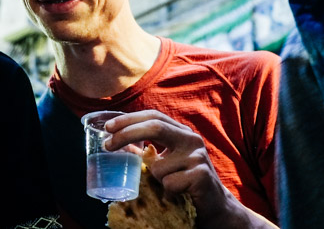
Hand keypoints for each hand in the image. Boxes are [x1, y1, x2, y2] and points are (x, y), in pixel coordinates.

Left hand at [104, 110, 276, 228]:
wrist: (216, 207)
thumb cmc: (186, 182)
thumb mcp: (167, 162)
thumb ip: (148, 152)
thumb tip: (119, 145)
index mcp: (181, 132)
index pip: (153, 116)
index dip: (129, 119)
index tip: (108, 127)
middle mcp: (191, 139)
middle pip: (155, 127)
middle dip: (127, 134)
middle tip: (107, 145)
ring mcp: (198, 157)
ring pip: (157, 166)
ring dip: (155, 181)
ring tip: (170, 187)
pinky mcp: (201, 176)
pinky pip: (169, 183)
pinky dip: (167, 193)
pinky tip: (180, 194)